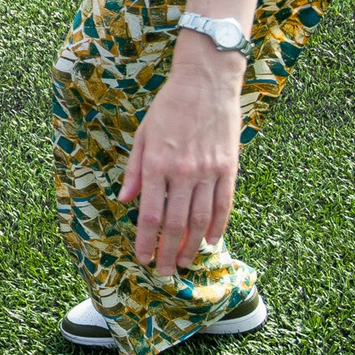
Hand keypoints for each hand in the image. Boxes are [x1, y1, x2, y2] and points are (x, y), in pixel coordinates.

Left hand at [119, 42, 244, 276]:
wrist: (206, 83)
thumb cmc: (169, 107)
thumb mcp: (143, 134)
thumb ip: (134, 170)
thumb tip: (125, 199)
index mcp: (157, 165)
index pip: (150, 214)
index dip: (146, 241)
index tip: (142, 258)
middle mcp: (183, 172)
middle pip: (175, 224)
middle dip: (167, 252)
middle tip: (163, 271)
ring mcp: (208, 172)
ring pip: (200, 220)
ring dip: (191, 246)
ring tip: (184, 262)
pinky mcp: (229, 168)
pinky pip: (223, 204)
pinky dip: (217, 226)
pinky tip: (210, 241)